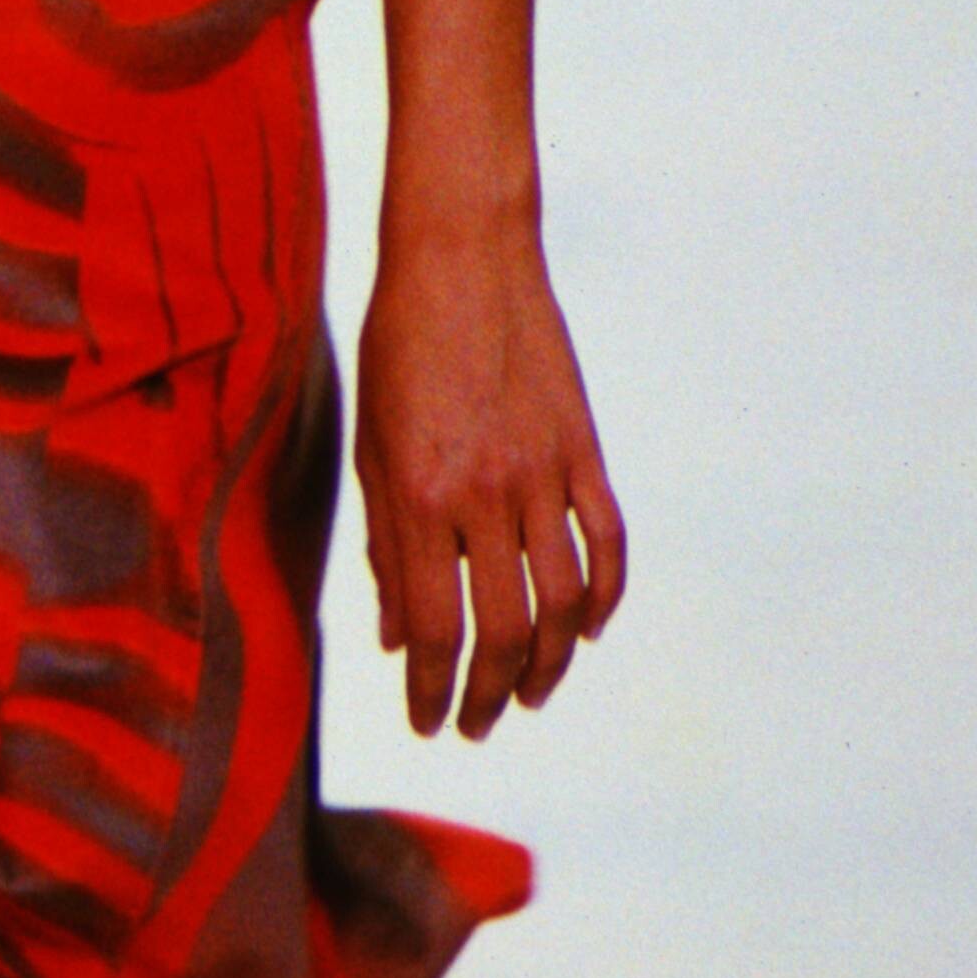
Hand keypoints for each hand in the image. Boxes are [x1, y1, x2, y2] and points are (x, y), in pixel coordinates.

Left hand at [354, 217, 624, 739]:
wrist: (462, 254)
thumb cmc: (398, 345)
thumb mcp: (368, 442)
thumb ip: (384, 543)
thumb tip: (391, 636)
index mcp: (418, 494)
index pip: (432, 628)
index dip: (429, 689)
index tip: (425, 721)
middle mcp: (485, 493)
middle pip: (503, 632)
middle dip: (488, 695)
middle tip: (475, 723)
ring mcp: (544, 473)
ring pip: (563, 604)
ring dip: (550, 666)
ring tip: (530, 694)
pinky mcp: (584, 450)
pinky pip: (608, 545)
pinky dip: (605, 598)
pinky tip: (588, 631)